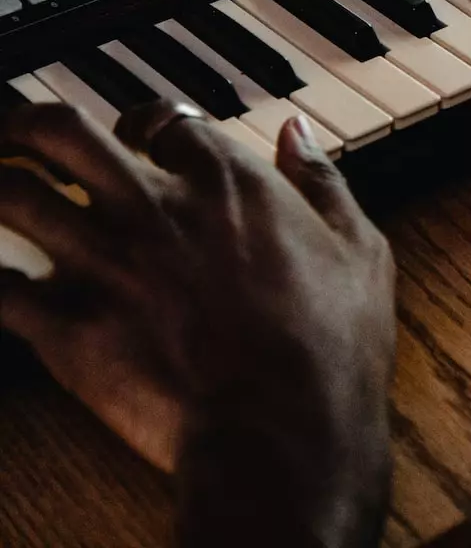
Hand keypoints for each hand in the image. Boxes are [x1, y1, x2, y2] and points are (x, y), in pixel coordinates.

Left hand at [0, 101, 394, 545]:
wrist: (284, 430)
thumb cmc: (330, 346)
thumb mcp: (359, 248)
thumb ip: (324, 180)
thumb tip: (299, 134)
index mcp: (228, 182)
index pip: (160, 117)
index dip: (143, 122)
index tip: (138, 136)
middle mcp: (156, 208)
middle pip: (60, 132)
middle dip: (27, 127)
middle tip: (19, 136)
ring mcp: (105, 266)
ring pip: (10, 198)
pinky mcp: (68, 329)